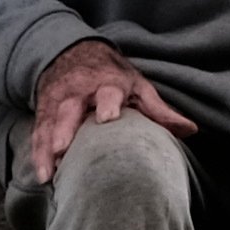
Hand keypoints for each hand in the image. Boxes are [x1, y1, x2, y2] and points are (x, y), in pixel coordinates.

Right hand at [23, 36, 192, 186]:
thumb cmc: (111, 76)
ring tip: (49, 173)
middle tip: (63, 149)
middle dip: (65, 128)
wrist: (71, 53)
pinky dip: (38, 154)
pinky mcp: (44, 114)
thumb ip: (158, 109)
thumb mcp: (136, 86)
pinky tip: (42, 176)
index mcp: (107, 83)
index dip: (107, 103)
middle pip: (70, 109)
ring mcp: (58, 103)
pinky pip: (39, 134)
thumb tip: (191, 130)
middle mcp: (79, 92)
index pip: (107, 92)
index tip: (108, 118)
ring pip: (50, 124)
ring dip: (48, 148)